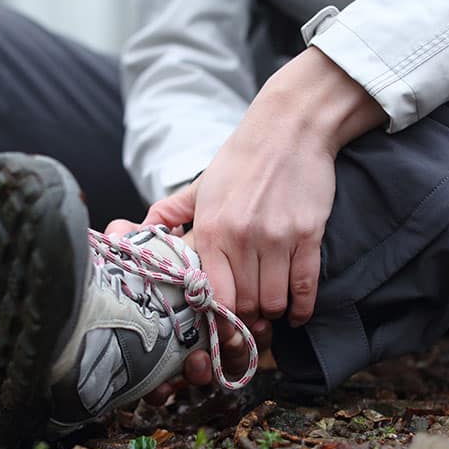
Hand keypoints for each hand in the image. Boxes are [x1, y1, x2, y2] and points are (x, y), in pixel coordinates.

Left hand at [142, 47, 386, 391]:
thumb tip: (141, 228)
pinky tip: (296, 312)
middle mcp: (242, 237)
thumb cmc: (243, 157)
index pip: (212, 295)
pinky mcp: (308, 234)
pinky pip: (306, 286)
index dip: (218, 317)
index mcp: (211, 228)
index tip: (221, 321)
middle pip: (245, 304)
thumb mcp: (202, 184)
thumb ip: (172, 211)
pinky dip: (302, 307)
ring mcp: (277, 238)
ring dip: (273, 311)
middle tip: (248, 317)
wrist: (290, 127)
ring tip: (270, 308)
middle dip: (246, 318)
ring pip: (275, 301)